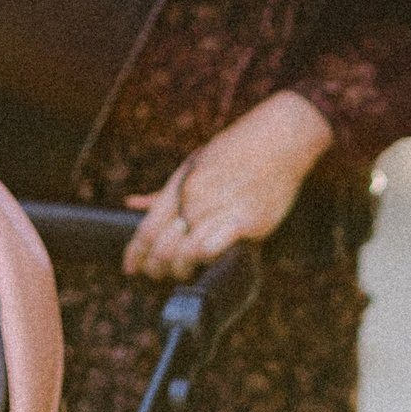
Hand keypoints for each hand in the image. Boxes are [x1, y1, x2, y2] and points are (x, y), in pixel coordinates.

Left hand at [123, 92, 333, 279]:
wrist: (280, 137)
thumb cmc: (236, 151)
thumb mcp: (194, 163)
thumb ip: (165, 192)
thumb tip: (132, 203)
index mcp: (181, 184)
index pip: (147, 228)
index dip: (135, 253)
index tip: (130, 269)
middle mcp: (197, 198)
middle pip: (163, 247)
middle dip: (155, 268)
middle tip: (158, 274)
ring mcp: (221, 209)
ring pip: (186, 253)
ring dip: (180, 269)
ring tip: (182, 271)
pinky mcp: (247, 220)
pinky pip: (215, 249)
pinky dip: (207, 259)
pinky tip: (209, 259)